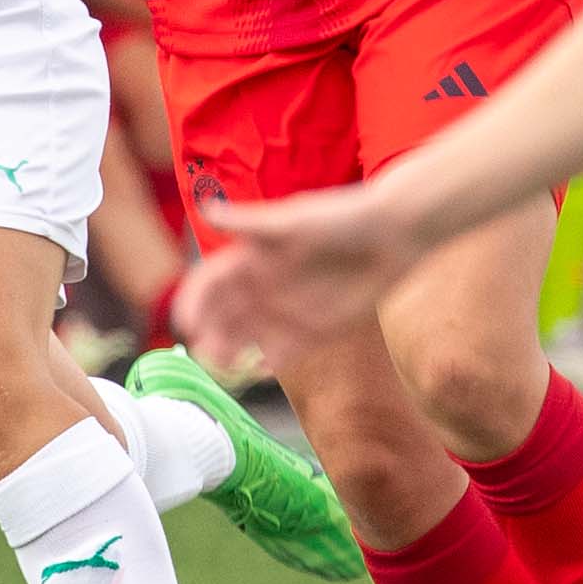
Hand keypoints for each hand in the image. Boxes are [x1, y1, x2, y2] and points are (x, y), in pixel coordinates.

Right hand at [173, 182, 415, 381]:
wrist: (395, 232)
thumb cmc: (343, 217)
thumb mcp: (295, 220)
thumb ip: (251, 223)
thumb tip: (207, 212)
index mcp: (253, 256)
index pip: (212, 282)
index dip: (196, 300)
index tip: (187, 321)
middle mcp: (264, 285)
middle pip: (225, 315)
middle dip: (210, 333)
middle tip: (204, 352)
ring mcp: (288, 309)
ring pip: (248, 337)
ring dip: (232, 352)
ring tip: (224, 367)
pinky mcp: (315, 329)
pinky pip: (284, 352)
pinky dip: (269, 364)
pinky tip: (262, 372)